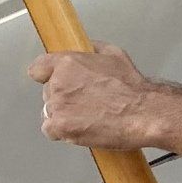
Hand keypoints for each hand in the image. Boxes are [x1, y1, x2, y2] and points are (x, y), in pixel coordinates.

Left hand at [28, 42, 155, 148]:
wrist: (144, 113)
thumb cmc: (134, 88)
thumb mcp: (114, 54)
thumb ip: (92, 51)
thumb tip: (87, 49)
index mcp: (68, 63)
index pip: (38, 68)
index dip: (45, 76)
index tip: (49, 80)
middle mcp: (59, 83)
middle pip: (48, 93)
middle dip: (63, 98)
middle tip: (84, 104)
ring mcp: (59, 105)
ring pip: (49, 112)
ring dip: (64, 116)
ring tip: (86, 118)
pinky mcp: (62, 126)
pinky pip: (50, 130)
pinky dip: (62, 133)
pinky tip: (80, 129)